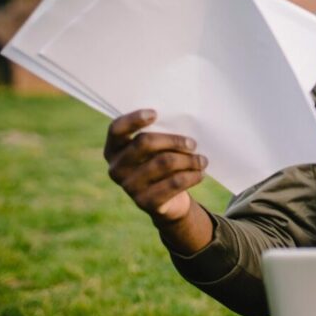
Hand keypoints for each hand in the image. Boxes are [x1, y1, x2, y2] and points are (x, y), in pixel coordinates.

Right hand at [104, 109, 207, 223]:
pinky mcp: (145, 202)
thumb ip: (159, 135)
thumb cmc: (161, 163)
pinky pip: (174, 183)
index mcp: (113, 149)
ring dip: (189, 160)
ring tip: (202, 160)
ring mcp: (129, 187)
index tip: (155, 114)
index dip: (133, 119)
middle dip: (174, 140)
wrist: (168, 201)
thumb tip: (182, 122)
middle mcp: (116, 168)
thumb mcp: (156, 148)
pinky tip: (200, 173)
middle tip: (193, 144)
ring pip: (164, 162)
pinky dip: (191, 176)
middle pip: (144, 142)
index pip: (116, 129)